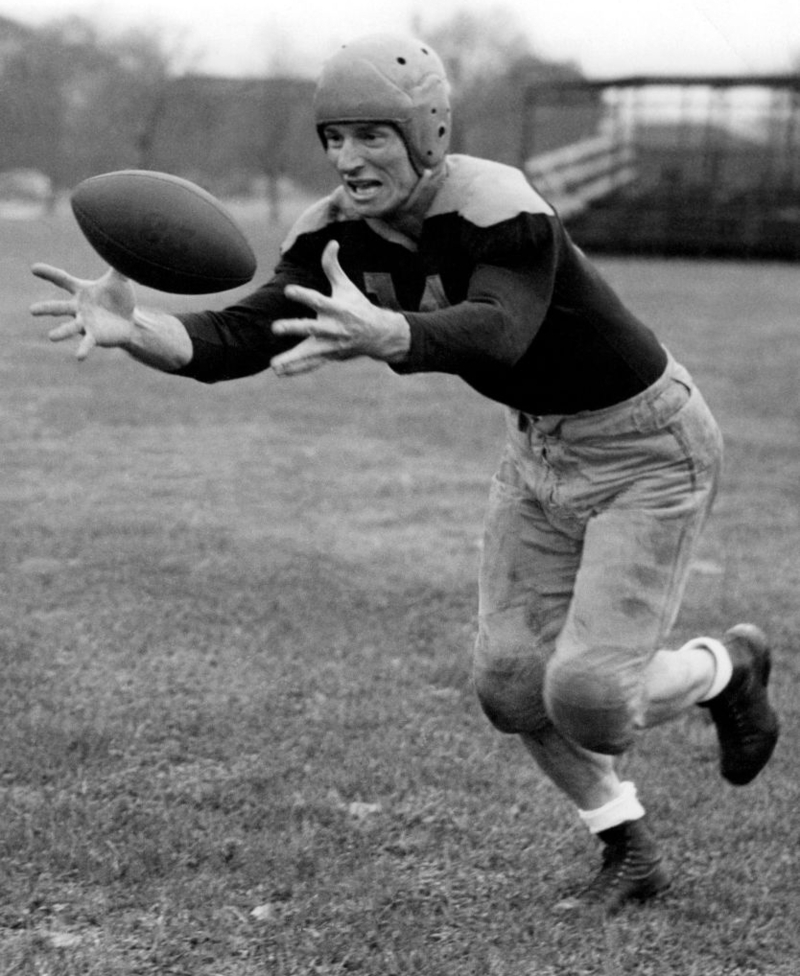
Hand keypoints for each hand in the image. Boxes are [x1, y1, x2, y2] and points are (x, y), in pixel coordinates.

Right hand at [30, 264, 136, 359]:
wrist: (129, 320)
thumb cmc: (119, 299)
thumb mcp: (119, 280)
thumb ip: (118, 265)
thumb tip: (123, 246)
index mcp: (81, 292)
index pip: (62, 280)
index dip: (49, 274)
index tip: (34, 269)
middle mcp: (78, 308)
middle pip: (59, 308)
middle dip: (46, 309)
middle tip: (31, 310)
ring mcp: (84, 323)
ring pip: (69, 327)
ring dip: (60, 332)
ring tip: (51, 337)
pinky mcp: (94, 336)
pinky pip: (87, 343)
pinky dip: (83, 349)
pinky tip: (79, 357)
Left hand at [270, 240, 409, 376]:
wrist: (378, 336)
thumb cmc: (358, 307)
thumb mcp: (347, 286)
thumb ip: (333, 266)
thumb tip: (331, 242)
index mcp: (337, 309)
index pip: (318, 301)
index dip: (303, 295)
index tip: (288, 290)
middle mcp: (333, 329)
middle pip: (311, 329)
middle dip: (294, 328)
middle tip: (275, 328)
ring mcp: (331, 345)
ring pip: (309, 353)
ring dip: (292, 359)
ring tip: (274, 365)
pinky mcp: (329, 356)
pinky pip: (311, 364)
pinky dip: (296, 369)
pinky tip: (279, 372)